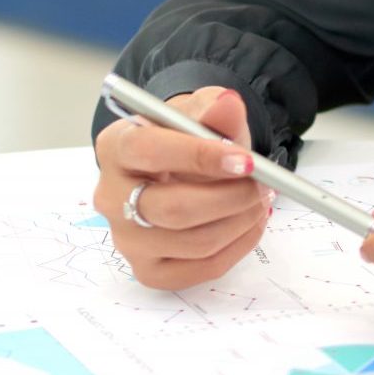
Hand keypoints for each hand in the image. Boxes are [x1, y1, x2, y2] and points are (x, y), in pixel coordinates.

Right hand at [91, 85, 270, 289]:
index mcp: (115, 146)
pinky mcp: (149, 270)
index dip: (199, 156)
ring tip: (260, 199)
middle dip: (230, 197)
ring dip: (240, 221)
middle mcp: (111, 196)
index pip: (148, 152)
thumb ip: (214, 109)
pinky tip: (248, 222)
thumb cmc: (188, 138)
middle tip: (262, 184)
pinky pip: (202, 268)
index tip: (245, 161)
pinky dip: (238, 246)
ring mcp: (126, 238)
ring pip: (194, 242)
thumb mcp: (201, 113)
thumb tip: (227, 104)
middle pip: (171, 208)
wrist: (181, 167)